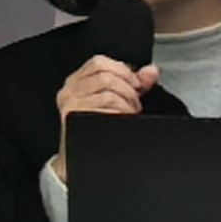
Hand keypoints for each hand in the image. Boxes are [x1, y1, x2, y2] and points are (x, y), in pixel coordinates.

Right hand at [52, 54, 160, 182]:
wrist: (77, 159)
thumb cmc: (95, 128)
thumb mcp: (113, 100)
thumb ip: (132, 84)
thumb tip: (151, 72)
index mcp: (76, 82)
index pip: (98, 63)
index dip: (123, 70)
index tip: (136, 83)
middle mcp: (70, 91)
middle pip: (106, 76)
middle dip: (129, 89)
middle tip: (135, 103)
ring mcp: (71, 104)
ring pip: (109, 92)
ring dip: (127, 103)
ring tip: (130, 113)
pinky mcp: (76, 117)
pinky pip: (106, 108)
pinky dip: (121, 113)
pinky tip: (123, 119)